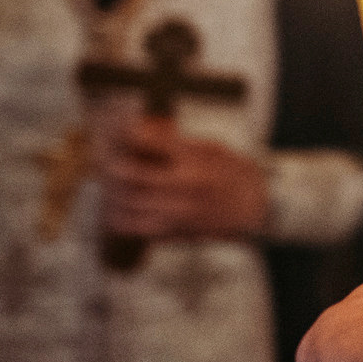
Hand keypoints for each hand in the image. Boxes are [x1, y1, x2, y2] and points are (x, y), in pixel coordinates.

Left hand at [100, 115, 268, 240]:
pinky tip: (117, 209)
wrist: (258, 209)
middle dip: (111, 164)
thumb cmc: (235, 174)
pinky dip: (121, 218)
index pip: (144, 141)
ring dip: (112, 192)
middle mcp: (183, 185)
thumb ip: (175, 141)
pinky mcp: (176, 232)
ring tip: (109, 184)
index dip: (123, 134)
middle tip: (104, 160)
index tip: (116, 131)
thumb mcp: (212, 147)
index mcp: (194, 159)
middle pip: (129, 173)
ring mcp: (178, 211)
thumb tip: (141, 129)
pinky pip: (137, 227)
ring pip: (127, 203)